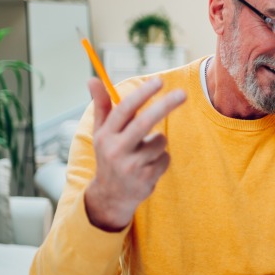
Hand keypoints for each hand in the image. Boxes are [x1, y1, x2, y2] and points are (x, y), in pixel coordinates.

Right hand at [84, 77, 186, 230]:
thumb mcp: (101, 132)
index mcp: (105, 135)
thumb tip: (92, 78)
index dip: (142, 94)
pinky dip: (162, 158)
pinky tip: (148, 166)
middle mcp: (115, 150)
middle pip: (144, 123)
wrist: (110, 196)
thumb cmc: (109, 155)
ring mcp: (130, 166)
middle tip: (183, 94)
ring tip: (145, 152)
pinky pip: (165, 158)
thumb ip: (101, 105)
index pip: (123, 110)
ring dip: (159, 142)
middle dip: (165, 106)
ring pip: (160, 141)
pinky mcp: (145, 179)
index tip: (159, 81)